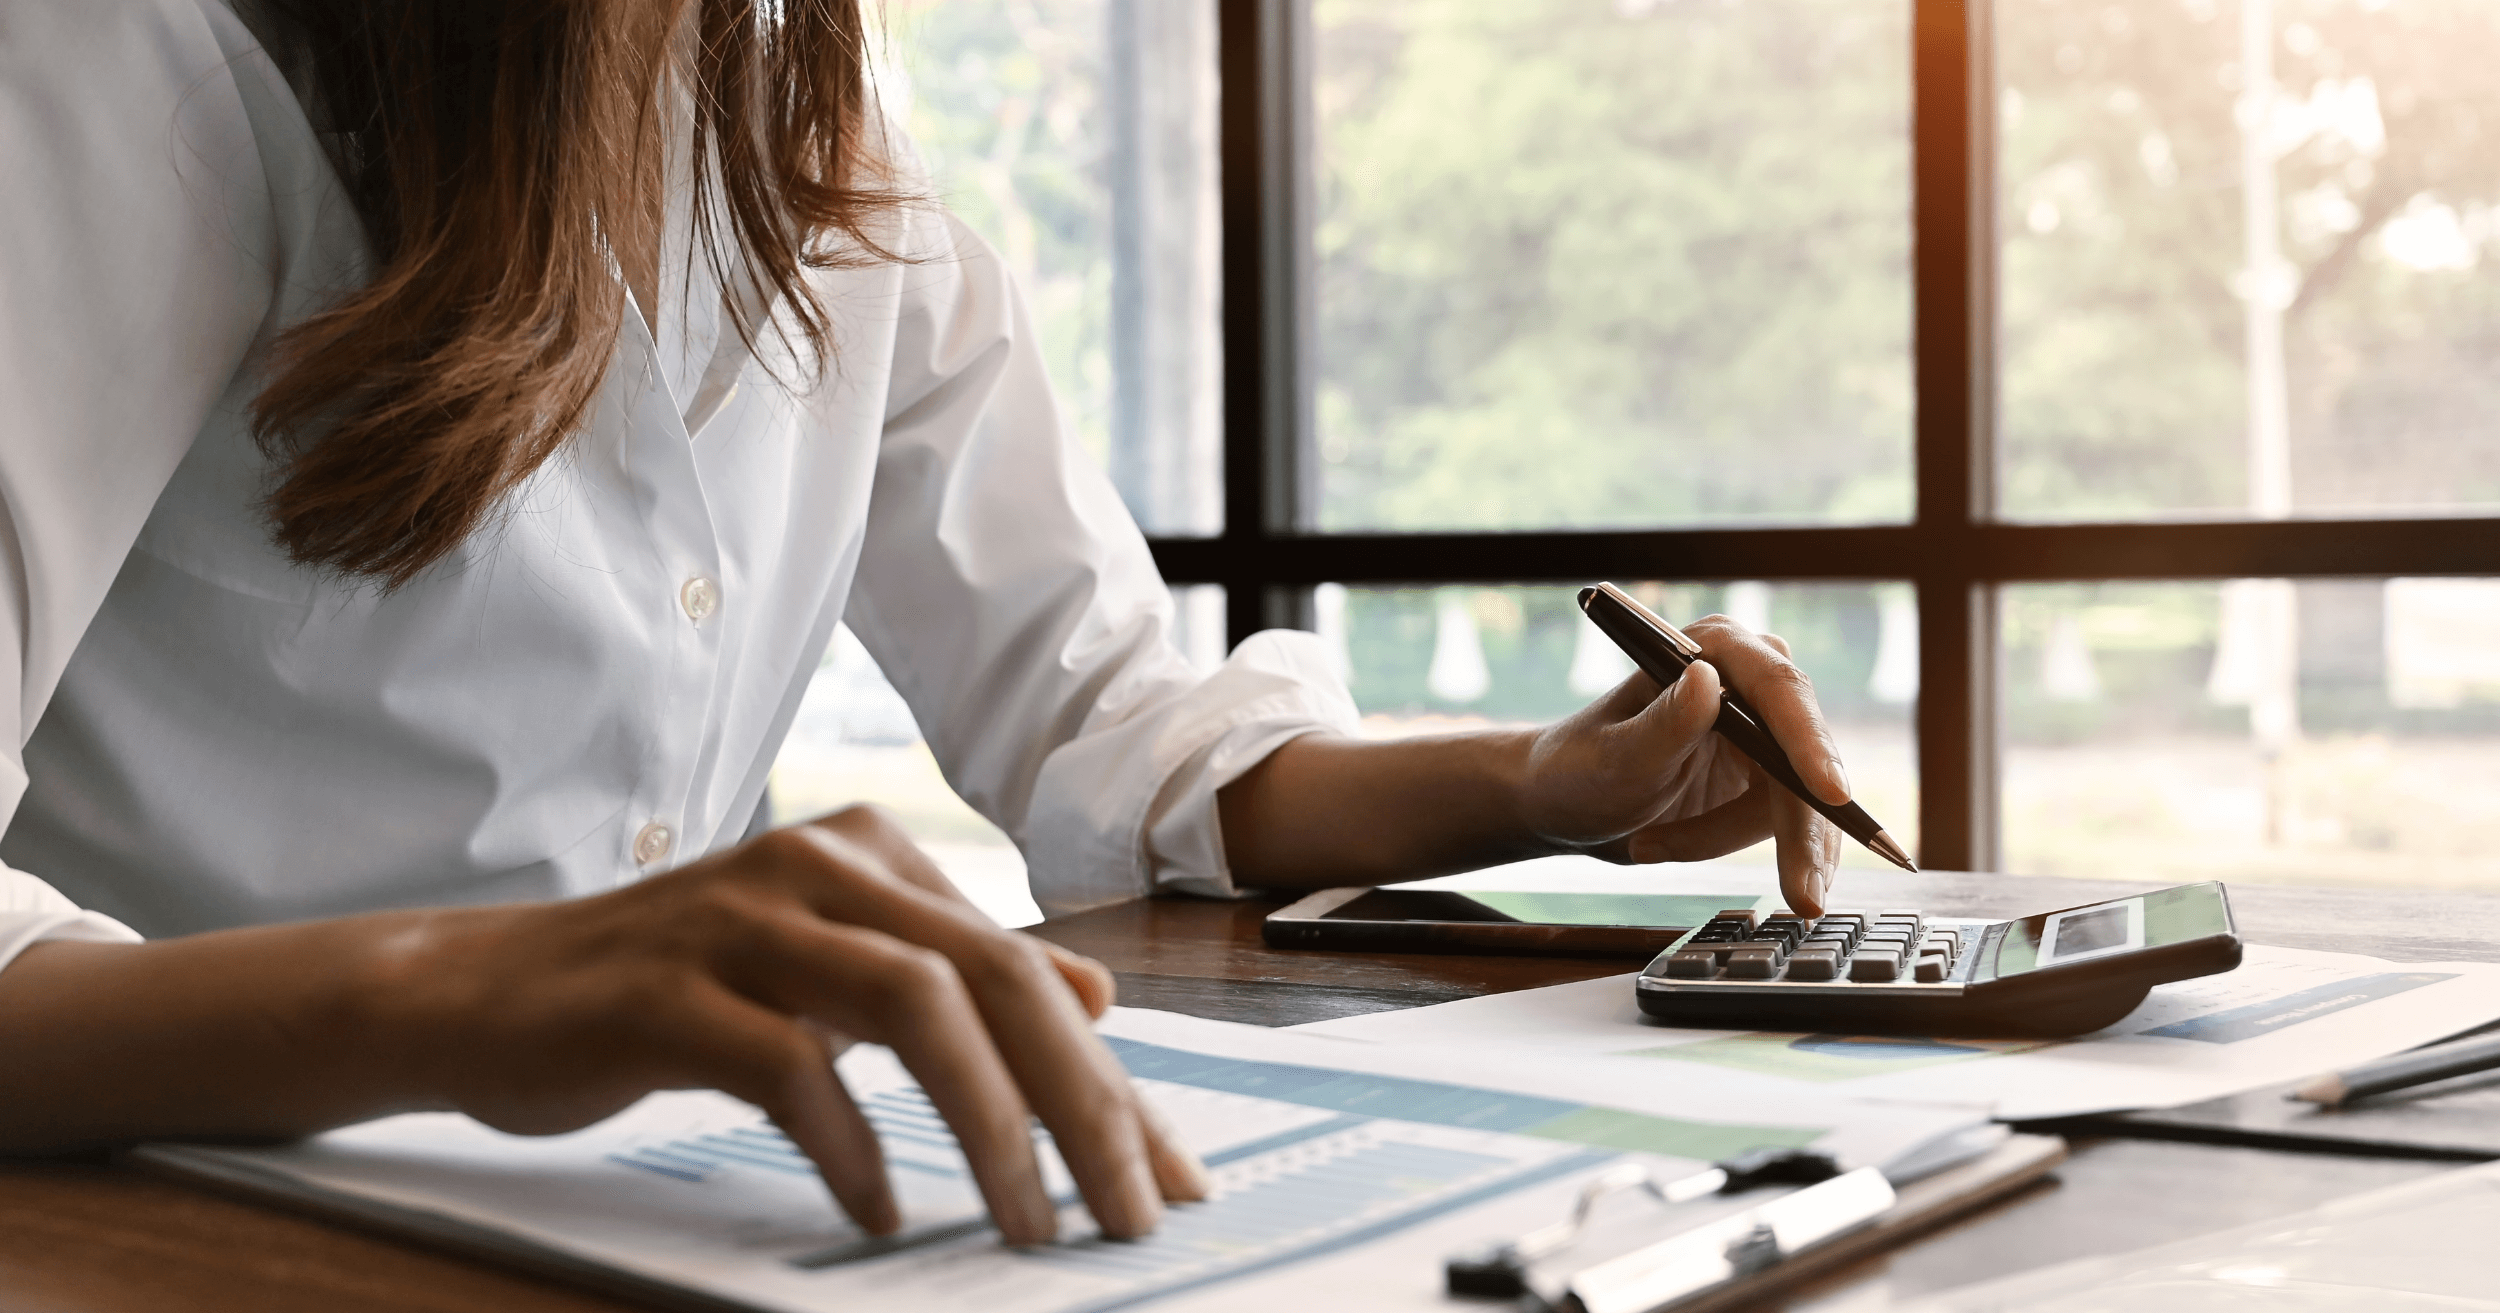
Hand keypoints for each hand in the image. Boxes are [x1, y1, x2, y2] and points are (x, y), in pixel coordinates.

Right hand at [359, 805, 1206, 1243]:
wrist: (479, 991)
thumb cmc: (675, 991)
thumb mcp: (832, 972)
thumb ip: (954, 975)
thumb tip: (1092, 994)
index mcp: (872, 857)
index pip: (1025, 971)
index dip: (1111, 1082)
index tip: (1168, 1180)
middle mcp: (820, 864)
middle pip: (993, 978)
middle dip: (1082, 1106)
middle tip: (1126, 1217)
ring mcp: (739, 918)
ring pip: (912, 1005)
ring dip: (988, 1126)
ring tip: (1025, 1223)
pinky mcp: (664, 989)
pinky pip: (787, 1064)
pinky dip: (848, 1146)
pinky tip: (876, 1213)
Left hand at [1517, 615, 1847, 914]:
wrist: (1563, 805)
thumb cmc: (1577, 770)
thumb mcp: (1615, 757)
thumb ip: (1664, 724)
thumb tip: (1707, 680)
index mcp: (1714, 650)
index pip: (1779, 691)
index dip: (1811, 743)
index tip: (1831, 794)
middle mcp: (1748, 681)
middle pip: (1804, 756)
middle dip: (1800, 830)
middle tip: (1803, 897)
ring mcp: (1762, 730)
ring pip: (1798, 802)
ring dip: (1729, 838)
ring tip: (1653, 847)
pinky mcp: (1765, 776)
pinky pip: (1784, 824)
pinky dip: (1734, 847)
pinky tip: (1670, 847)